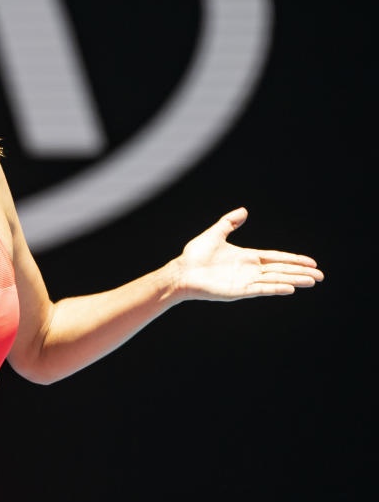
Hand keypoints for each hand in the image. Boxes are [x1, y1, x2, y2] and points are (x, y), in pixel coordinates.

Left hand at [174, 207, 323, 300]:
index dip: (293, 260)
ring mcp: (244, 281)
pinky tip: (290, 288)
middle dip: (300, 272)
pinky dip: (275, 288)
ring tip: (312, 281)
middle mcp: (249, 270)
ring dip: (293, 280)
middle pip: (280, 270)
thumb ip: (229, 223)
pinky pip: (260, 289)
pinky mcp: (238, 291)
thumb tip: (244, 211)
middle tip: (320, 276)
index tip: (311, 262)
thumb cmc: (194, 256)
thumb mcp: (215, 234)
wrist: (181, 271)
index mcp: (246, 257)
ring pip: (275, 280)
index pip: (275, 258)